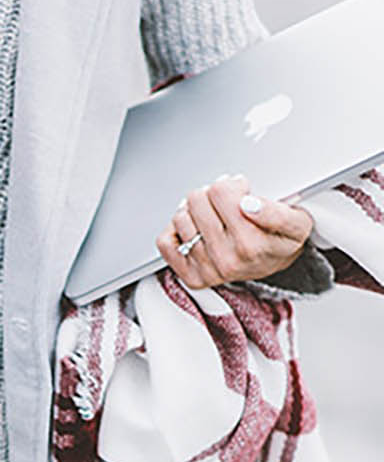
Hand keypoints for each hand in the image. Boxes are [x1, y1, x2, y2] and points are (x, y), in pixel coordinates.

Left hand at [157, 173, 313, 293]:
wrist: (273, 265)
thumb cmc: (280, 240)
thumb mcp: (296, 222)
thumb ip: (277, 212)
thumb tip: (248, 204)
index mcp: (251, 244)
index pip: (222, 193)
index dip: (234, 186)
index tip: (243, 192)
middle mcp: (227, 260)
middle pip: (198, 199)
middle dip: (214, 194)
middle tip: (228, 203)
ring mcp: (207, 269)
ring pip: (181, 217)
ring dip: (195, 211)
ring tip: (213, 216)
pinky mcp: (192, 275)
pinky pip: (166, 242)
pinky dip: (176, 230)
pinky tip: (195, 228)